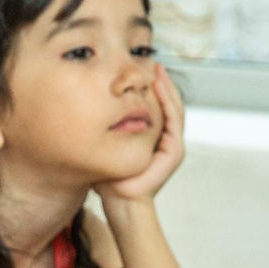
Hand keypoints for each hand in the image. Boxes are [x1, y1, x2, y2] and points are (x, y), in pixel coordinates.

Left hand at [97, 66, 186, 204]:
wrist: (121, 202)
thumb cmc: (112, 180)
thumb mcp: (108, 147)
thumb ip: (108, 130)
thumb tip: (93, 109)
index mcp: (154, 139)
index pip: (159, 108)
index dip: (155, 89)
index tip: (145, 71)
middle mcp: (167, 141)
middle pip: (170, 105)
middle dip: (164, 84)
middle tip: (155, 64)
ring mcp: (172, 146)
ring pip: (175, 110)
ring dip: (168, 90)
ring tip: (158, 73)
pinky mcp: (173, 151)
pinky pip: (173, 121)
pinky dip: (168, 104)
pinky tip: (160, 90)